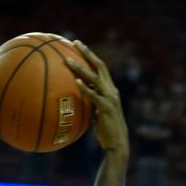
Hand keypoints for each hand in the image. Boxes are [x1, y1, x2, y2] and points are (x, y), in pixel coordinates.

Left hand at [66, 40, 128, 154]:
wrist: (116, 143)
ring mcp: (110, 98)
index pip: (100, 67)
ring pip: (95, 78)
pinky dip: (85, 88)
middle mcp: (112, 90)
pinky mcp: (106, 108)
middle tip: (74, 43)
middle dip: (87, 53)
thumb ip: (89, 102)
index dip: (90, 55)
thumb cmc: (105, 129)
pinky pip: (94, 95)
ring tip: (68, 61)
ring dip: (81, 68)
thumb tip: (76, 97)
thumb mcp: (96, 112)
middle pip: (100, 66)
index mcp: (110, 89)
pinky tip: (75, 82)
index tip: (78, 44)